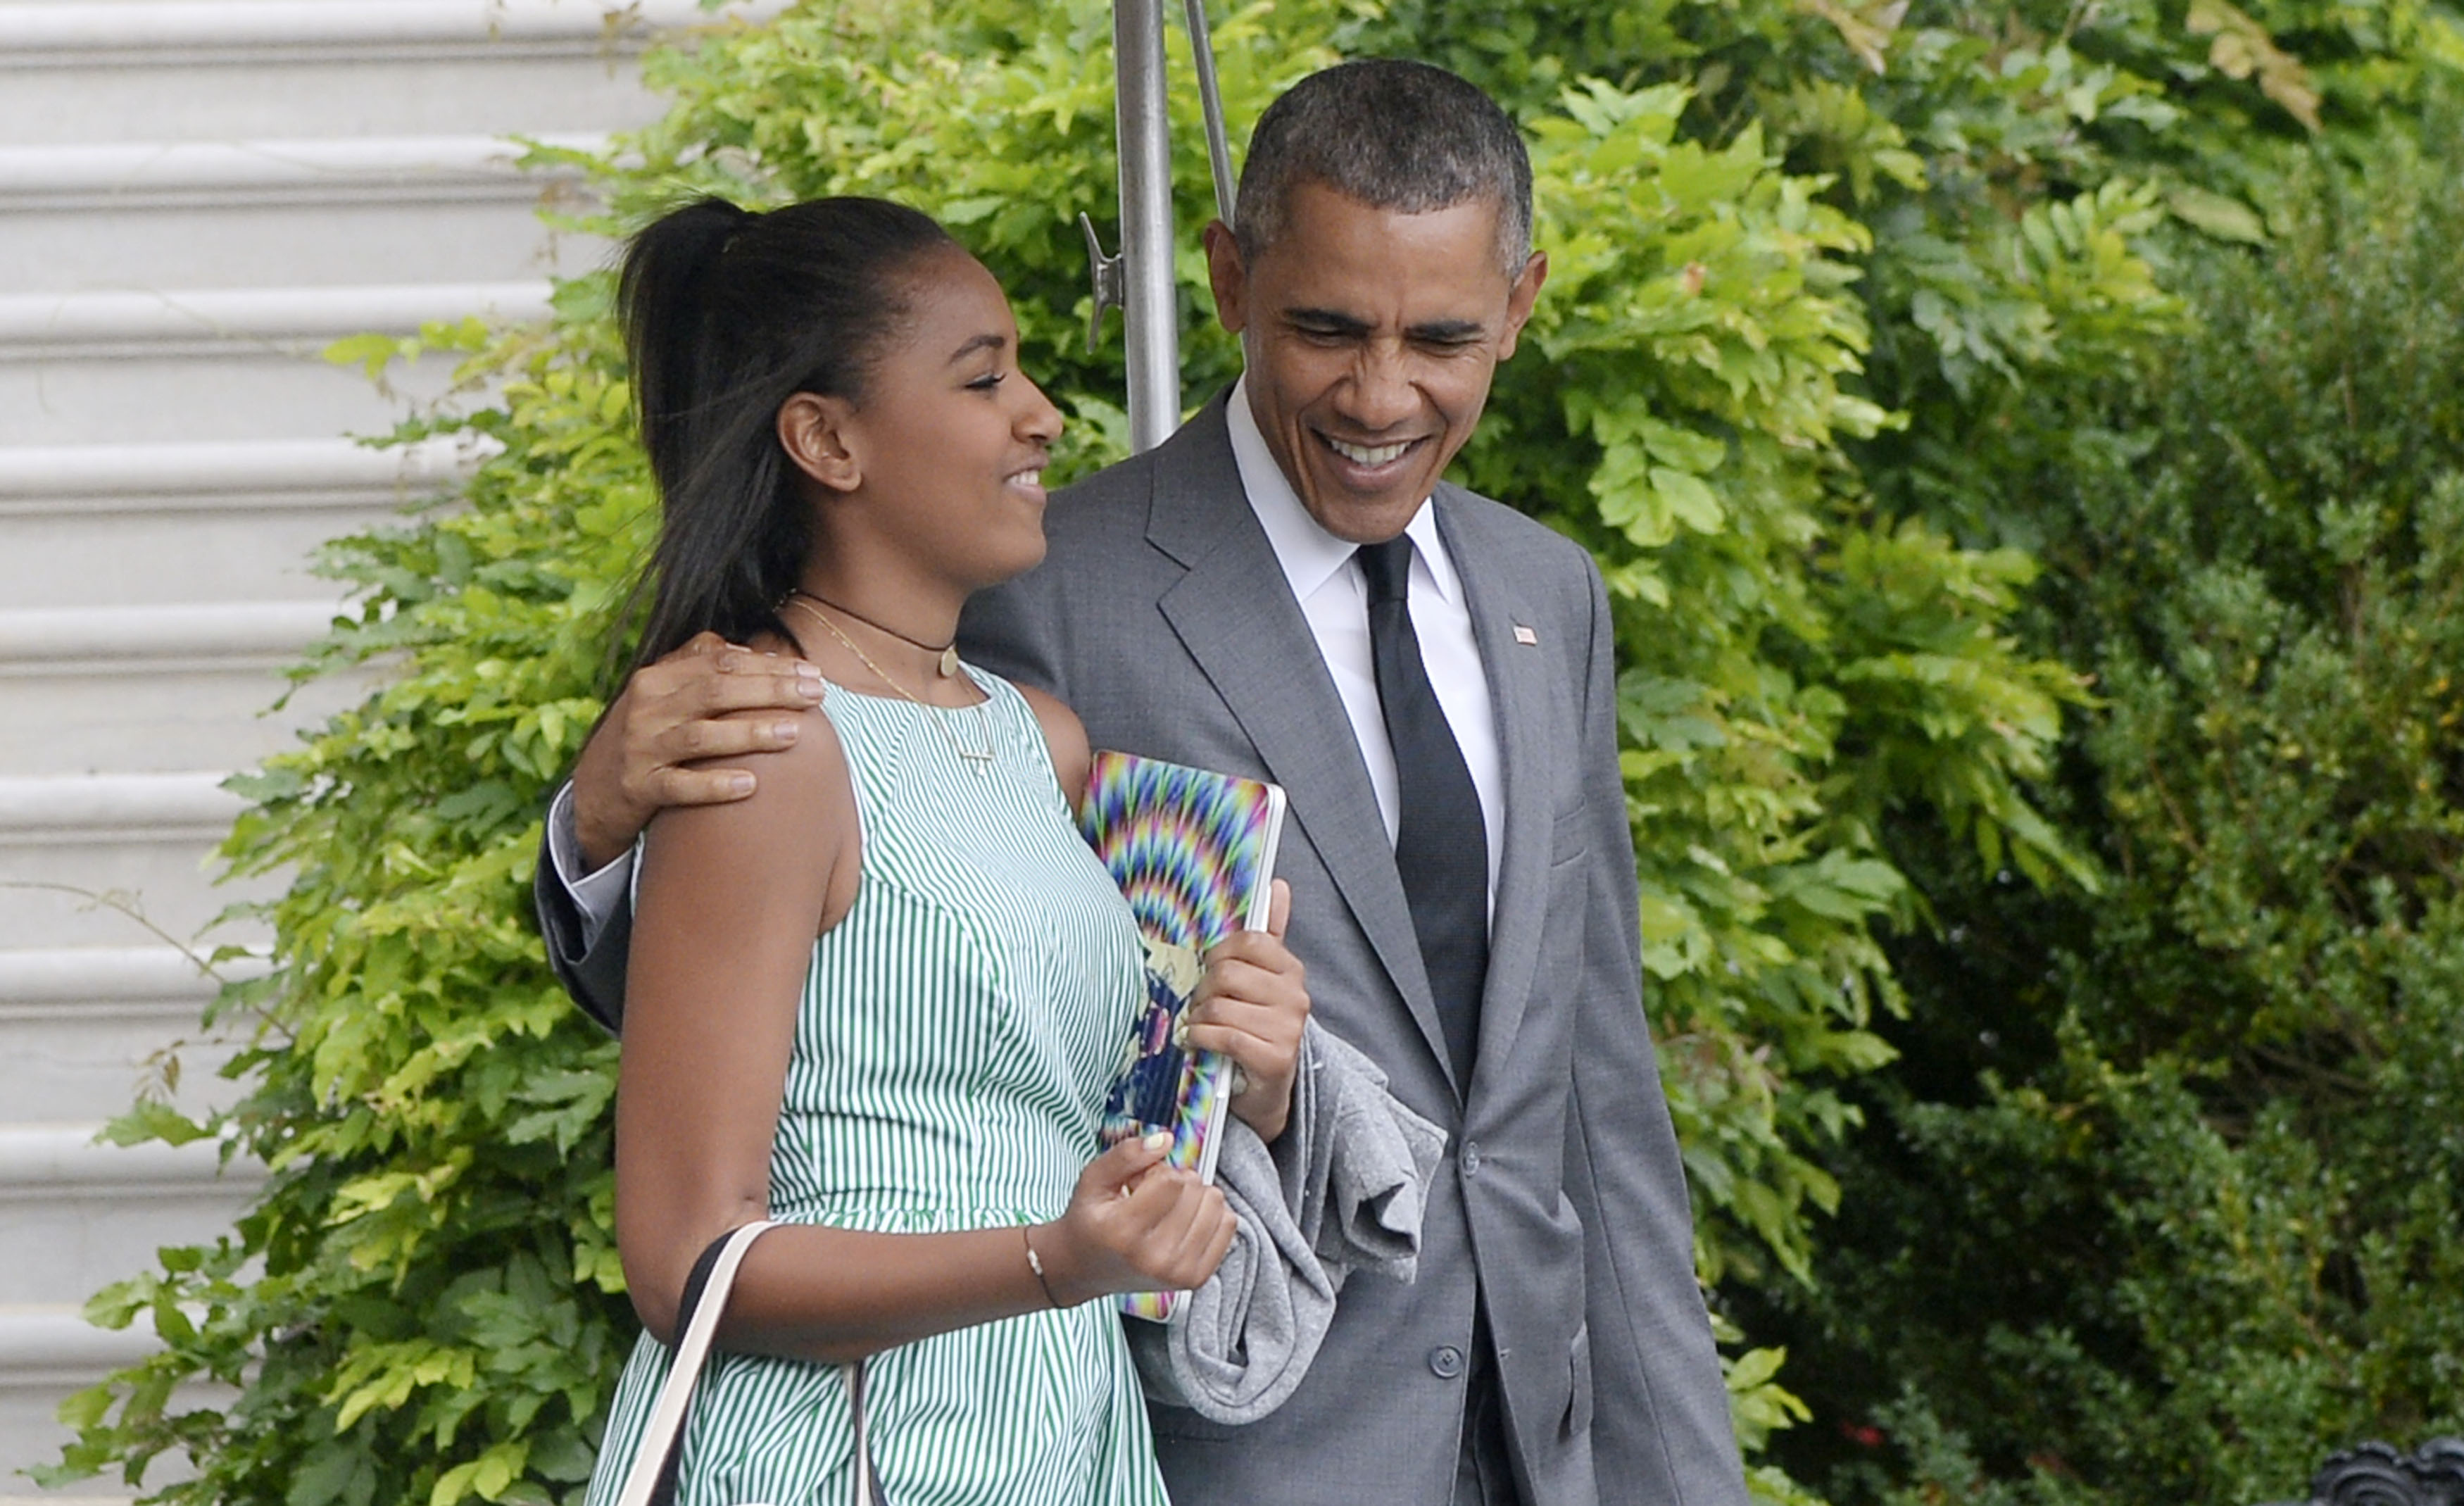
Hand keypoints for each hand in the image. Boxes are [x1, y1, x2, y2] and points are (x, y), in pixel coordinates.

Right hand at [571, 632, 824, 867]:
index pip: (720, 662)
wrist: (592, 791)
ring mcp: (641, 748)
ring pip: (700, 736)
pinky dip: (715, 785)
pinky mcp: (639, 788)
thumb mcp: (662, 695)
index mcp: (657, 677)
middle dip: (770, 690)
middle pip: (715, 691)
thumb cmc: (646, 736)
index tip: (811, 672)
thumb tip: (755, 652)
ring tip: (793, 733)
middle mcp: (647, 707)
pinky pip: (680, 786)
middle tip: (816, 695)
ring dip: (749, 733)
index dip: (768, 665)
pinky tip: (751, 785)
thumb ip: (699, 667)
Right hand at [1039, 1132, 1235, 1304]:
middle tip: (1149, 1200)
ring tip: (1165, 1211)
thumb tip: (1166, 1139)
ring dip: (1193, 1197)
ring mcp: (1179, 1272)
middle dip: (1175, 1182)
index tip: (1138, 1184)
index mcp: (1124, 1233)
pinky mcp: (1197, 1277)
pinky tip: (1183, 1223)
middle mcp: (1154, 1259)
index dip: (1156, 1171)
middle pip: (1195, 1189)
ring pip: (1216, 1203)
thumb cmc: (1090, 1221)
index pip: (1171, 1180)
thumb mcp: (1093, 1180)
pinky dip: (1209, 1214)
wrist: (1087, 1269)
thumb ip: (1126, 1154)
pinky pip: (1228, 1224)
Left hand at [1185, 879, 1307, 1142]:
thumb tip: (1277, 885)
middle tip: (1199, 1005)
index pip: (1250, 941)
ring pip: (1220, 1006)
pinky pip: (1224, 1036)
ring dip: (1198, 1019)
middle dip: (1203, 990)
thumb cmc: (1257, 1028)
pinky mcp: (1274, 1058)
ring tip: (1198, 1026)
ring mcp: (1288, 1028)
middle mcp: (1295, 996)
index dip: (1219, 953)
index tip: (1210, 970)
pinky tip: (1196, 1042)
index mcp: (1290, 970)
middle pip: (1228, 973)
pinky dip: (1200, 1038)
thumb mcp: (1262, 981)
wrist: (1267, 1090)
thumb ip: (1269, 933)